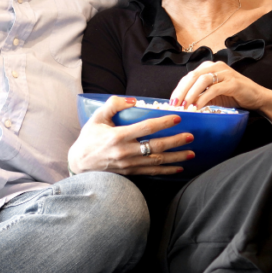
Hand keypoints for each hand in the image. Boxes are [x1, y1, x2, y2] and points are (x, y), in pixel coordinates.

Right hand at [68, 96, 193, 176]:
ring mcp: (129, 164)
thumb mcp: (97, 118)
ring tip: (191, 152)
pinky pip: (152, 172)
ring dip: (176, 157)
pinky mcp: (130, 173)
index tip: (177, 118)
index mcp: (118, 136)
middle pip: (156, 146)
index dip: (163, 122)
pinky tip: (179, 168)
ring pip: (157, 161)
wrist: (80, 163)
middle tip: (190, 136)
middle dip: (176, 141)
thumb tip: (132, 100)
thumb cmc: (89, 138)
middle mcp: (125, 151)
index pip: (146, 127)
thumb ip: (113, 105)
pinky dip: (167, 171)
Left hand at [170, 61, 271, 110]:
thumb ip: (199, 95)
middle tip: (174, 105)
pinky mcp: (233, 82)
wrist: (257, 97)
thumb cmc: (233, 95)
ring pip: (202, 81)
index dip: (178, 89)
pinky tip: (197, 107)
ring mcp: (225, 73)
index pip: (188, 76)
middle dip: (181, 91)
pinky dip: (203, 98)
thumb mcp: (212, 95)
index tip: (171, 102)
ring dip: (191, 94)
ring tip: (184, 106)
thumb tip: (181, 105)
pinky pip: (214, 89)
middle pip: (192, 76)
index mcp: (209, 67)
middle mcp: (216, 66)